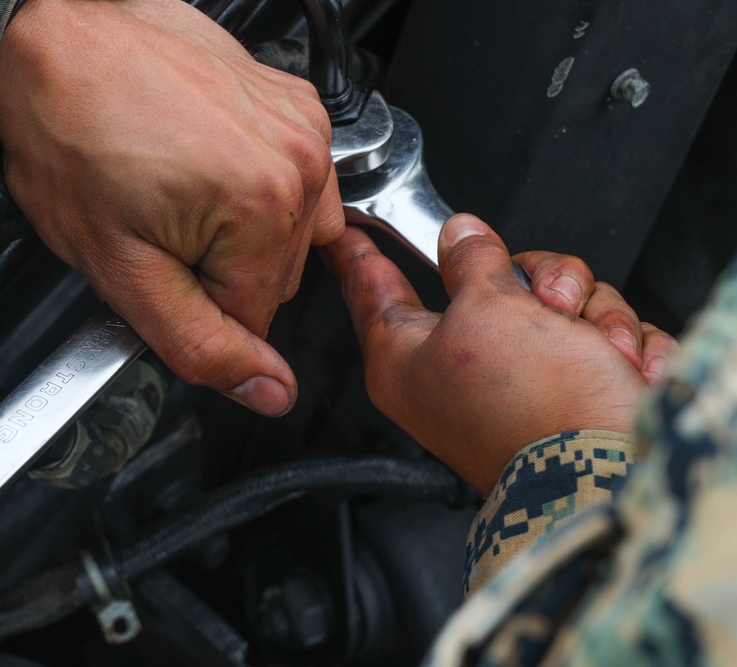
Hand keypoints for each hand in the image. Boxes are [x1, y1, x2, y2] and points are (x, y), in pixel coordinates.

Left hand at [0, 0, 342, 416]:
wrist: (56, 38)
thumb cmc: (70, 131)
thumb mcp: (119, 266)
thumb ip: (198, 343)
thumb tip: (267, 390)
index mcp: (265, 209)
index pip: (254, 320)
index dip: (194, 309)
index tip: (154, 268)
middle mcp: (300, 163)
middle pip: (275, 278)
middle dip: (216, 270)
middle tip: (155, 226)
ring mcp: (301, 127)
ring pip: (289, 234)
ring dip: (238, 232)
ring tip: (176, 192)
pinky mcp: (294, 104)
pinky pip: (292, 182)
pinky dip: (252, 189)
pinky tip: (202, 166)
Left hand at [323, 215, 675, 494]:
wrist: (610, 474)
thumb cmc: (536, 406)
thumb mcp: (491, 307)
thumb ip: (472, 260)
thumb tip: (461, 235)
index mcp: (405, 358)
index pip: (370, 288)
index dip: (358, 252)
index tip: (341, 229)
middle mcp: (449, 374)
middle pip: (488, 284)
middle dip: (542, 282)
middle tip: (552, 302)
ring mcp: (508, 386)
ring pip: (552, 306)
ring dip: (589, 318)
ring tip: (595, 347)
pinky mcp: (561, 398)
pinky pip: (592, 341)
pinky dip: (615, 349)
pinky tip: (622, 370)